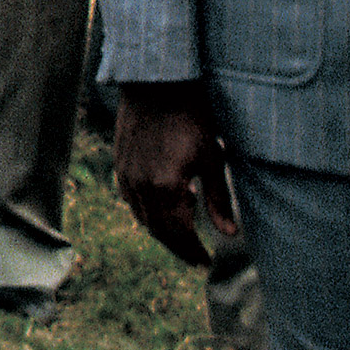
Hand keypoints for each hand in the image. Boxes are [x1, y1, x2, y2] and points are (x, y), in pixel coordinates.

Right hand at [115, 83, 237, 267]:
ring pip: (142, 217)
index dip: (193, 250)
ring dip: (161, 232)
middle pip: (159, 231)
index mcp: (166, 187)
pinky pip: (131, 200)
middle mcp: (142, 186)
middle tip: (195, 258)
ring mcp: (126, 176)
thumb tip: (230, 234)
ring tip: (181, 237)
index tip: (206, 261)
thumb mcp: (212, 161)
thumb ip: (218, 200)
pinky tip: (161, 208)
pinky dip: (146, 212)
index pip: (180, 233)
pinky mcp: (119, 165)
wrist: (156, 87)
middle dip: (178, 247)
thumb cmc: (191, 121)